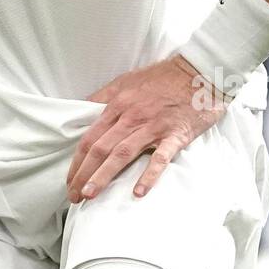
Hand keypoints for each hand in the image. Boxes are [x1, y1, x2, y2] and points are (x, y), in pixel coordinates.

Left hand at [65, 55, 225, 203]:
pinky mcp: (175, 135)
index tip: (70, 180)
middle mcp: (131, 117)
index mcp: (118, 105)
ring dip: (104, 176)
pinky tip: (138, 192)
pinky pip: (160, 158)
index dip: (77, 161)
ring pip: (123, 154)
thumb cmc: (162, 77)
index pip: (91, 138)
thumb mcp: (126, 81)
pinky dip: (149, 175)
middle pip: (101, 148)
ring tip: (91, 196)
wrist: (198, 72)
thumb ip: (104, 96)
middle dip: (84, 174)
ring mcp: (153, 127)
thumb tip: (83, 110)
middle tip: (74, 196)